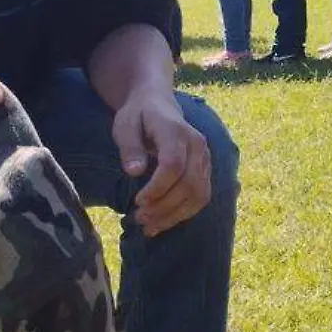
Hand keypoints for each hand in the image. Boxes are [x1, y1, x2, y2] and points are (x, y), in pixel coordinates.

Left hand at [110, 88, 210, 236]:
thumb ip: (130, 147)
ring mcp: (205, 159)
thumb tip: (135, 172)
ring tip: (150, 227)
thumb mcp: (125, 125)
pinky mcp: (206, 170)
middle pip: (189, 184)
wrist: (159, 104)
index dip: (157, 188)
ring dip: (175, 215)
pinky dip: (184, 213)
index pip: (174, 165)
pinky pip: (201, 197)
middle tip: (139, 219)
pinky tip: (164, 222)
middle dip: (165, 207)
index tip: (138, 202)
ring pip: (199, 194)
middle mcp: (198, 145)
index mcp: (176, 131)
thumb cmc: (138, 116)